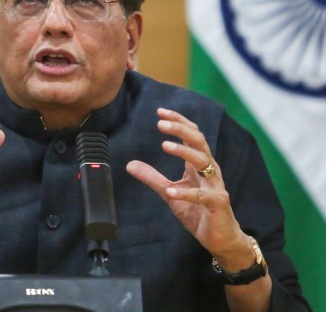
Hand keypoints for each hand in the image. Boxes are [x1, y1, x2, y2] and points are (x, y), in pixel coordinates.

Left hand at [126, 108, 251, 267]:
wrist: (220, 238)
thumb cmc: (197, 211)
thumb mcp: (169, 192)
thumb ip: (152, 177)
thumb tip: (130, 164)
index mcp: (199, 164)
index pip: (192, 135)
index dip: (178, 122)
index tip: (160, 112)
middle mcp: (209, 170)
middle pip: (198, 141)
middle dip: (180, 129)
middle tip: (160, 123)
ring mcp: (215, 186)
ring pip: (203, 161)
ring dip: (183, 151)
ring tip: (164, 145)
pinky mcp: (217, 204)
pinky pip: (202, 196)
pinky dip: (185, 193)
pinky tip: (171, 192)